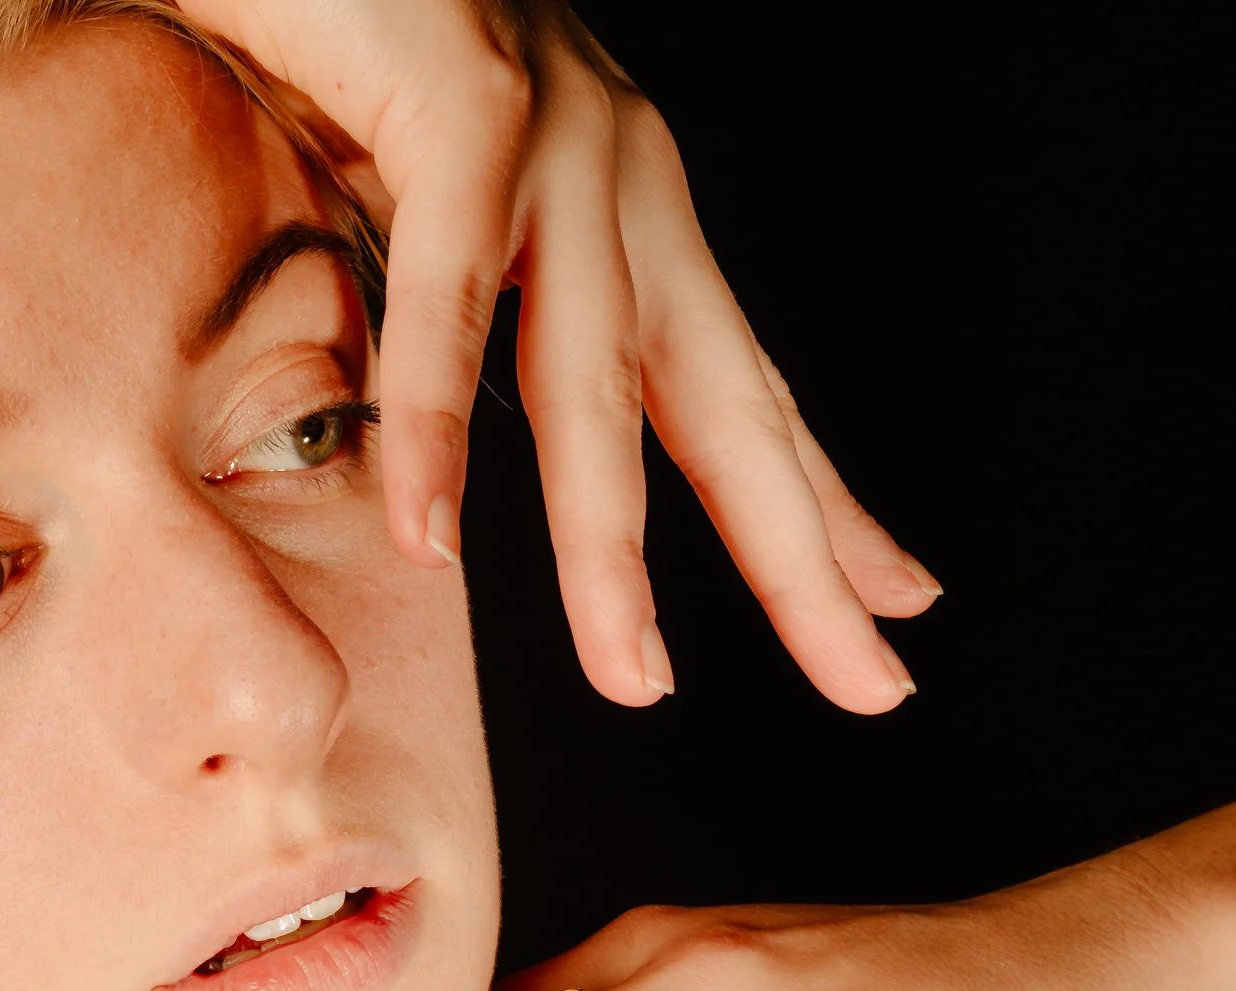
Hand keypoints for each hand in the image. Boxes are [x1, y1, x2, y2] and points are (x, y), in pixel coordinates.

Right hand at [177, 0, 940, 710]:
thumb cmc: (342, 49)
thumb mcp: (435, 218)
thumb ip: (477, 330)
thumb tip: (456, 471)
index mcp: (627, 217)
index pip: (741, 390)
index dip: (820, 507)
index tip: (893, 607)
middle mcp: (623, 181)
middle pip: (726, 404)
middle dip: (801, 557)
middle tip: (873, 683)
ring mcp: (556, 140)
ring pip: (592, 377)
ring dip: (610, 544)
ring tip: (634, 678)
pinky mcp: (463, 106)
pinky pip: (449, 289)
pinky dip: (435, 418)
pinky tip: (434, 535)